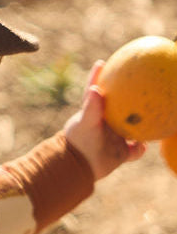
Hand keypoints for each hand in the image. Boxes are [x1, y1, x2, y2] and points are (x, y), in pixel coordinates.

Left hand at [64, 61, 145, 180]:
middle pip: (120, 108)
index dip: (99, 77)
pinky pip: (135, 150)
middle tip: (140, 85)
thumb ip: (91, 107)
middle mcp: (105, 124)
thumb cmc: (80, 144)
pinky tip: (144, 146)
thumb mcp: (86, 124)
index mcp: (94, 114)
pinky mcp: (120, 154)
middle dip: (128, 99)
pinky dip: (140, 148)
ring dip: (141, 124)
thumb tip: (96, 88)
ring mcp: (113, 138)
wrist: (79, 170)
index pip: (96, 91)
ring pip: (132, 129)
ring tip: (153, 114)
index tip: (101, 63)